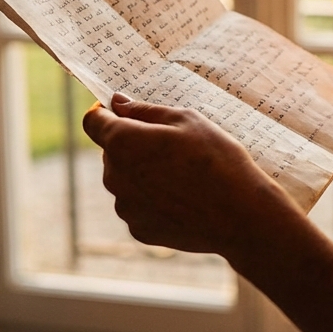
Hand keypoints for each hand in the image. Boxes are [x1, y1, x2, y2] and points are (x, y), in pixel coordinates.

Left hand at [82, 93, 293, 255]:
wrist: (239, 214)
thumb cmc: (216, 159)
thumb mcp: (187, 120)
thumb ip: (145, 111)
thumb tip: (117, 103)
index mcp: (123, 142)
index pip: (93, 121)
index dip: (105, 113)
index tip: (124, 113)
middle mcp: (114, 175)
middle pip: (112, 152)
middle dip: (134, 145)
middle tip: (174, 146)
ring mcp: (125, 206)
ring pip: (126, 180)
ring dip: (144, 173)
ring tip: (184, 176)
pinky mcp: (138, 228)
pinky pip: (139, 206)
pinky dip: (154, 200)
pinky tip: (185, 199)